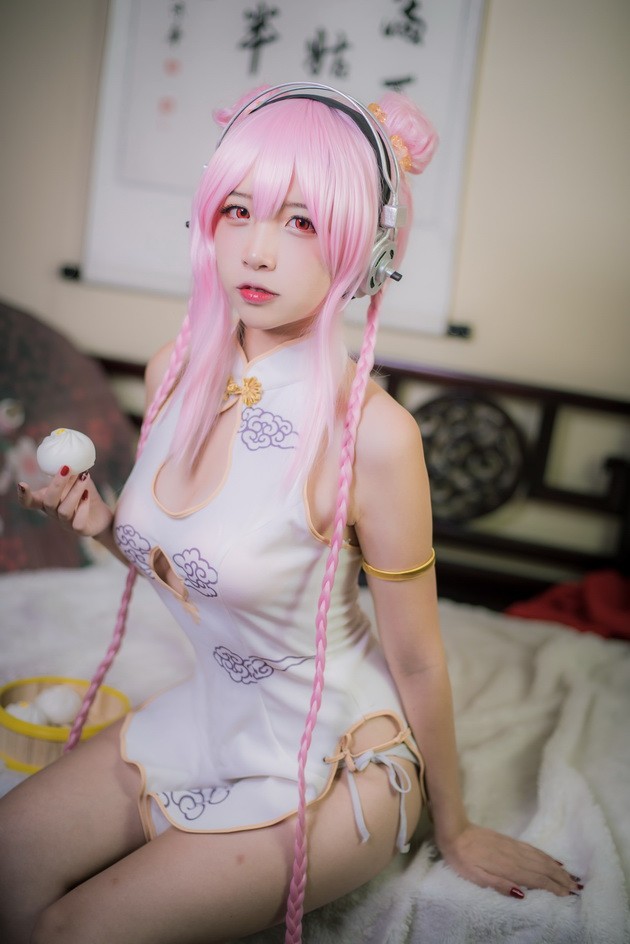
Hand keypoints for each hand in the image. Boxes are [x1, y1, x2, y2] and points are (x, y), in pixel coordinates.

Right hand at [17, 466, 112, 539]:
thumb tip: (67, 449)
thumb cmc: (84, 494)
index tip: (22, 484)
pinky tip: (87, 495)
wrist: (101, 515)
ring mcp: (65, 523)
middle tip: (66, 468)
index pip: (29, 502)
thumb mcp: (75, 480)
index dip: (24, 495)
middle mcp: (53, 513)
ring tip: (84, 476)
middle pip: (48, 502)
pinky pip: (78, 522)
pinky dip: (83, 507)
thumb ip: (69, 469)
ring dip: (74, 491)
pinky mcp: (79, 529)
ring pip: (64, 510)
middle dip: (56, 484)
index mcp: (47, 501)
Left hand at [439, 822, 581, 897]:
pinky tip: (551, 860)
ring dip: (556, 868)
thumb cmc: (462, 858)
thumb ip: (499, 885)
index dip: (552, 887)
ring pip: (539, 858)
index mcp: (507, 867)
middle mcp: (514, 856)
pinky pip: (532, 849)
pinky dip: (545, 855)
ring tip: (570, 876)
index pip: (535, 879)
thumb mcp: (475, 876)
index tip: (568, 895)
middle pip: (542, 868)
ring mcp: (512, 846)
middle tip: (576, 888)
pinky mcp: (508, 840)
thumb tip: (523, 895)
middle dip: (560, 878)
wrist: (454, 829)